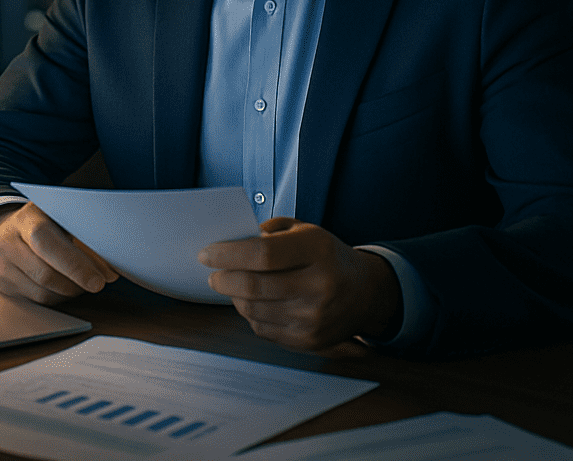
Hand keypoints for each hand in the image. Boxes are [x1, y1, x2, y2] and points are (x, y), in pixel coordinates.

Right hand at [0, 202, 118, 305]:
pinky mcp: (1, 288)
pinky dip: (57, 298)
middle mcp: (8, 242)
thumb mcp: (59, 217)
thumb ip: (82, 236)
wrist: (4, 232)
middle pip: (45, 274)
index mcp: (26, 218)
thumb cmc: (42, 224)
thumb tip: (109, 269)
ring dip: (69, 292)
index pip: (48, 243)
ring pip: (42, 293)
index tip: (98, 279)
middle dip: (77, 282)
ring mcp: (1, 267)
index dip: (75, 265)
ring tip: (82, 282)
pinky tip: (65, 286)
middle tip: (98, 284)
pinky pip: (36, 302)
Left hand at [198, 216, 400, 352]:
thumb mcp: (305, 230)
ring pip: (254, 311)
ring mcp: (315, 318)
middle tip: (213, 273)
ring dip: (234, 297)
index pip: (262, 254)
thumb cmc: (327, 256)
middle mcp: (319, 286)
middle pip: (254, 287)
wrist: (366, 293)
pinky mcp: (310, 341)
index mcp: (318, 250)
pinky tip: (252, 301)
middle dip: (223, 279)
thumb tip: (228, 242)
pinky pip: (263, 329)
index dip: (228, 254)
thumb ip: (268, 231)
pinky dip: (249, 314)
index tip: (206, 253)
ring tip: (232, 284)